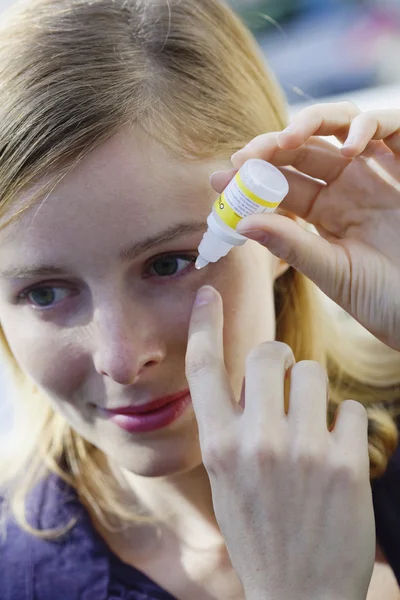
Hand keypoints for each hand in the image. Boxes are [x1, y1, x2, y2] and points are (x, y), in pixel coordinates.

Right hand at [186, 285, 374, 599]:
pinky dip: (346, 426)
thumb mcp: (226, 480)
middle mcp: (255, 442)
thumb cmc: (260, 533)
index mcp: (218, 446)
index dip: (205, 324)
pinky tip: (338, 457)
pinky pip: (350, 409)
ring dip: (314, 392)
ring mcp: (301, 451)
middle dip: (279, 360)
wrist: (299, 595)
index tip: (208, 293)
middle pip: (270, 352)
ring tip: (313, 428)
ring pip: (313, 372)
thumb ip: (231, 428)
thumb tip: (247, 381)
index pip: (205, 368)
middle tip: (285, 382)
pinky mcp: (345, 464)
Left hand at [212, 103, 399, 350]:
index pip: (282, 186)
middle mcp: (345, 187)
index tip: (220, 178)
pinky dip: (366, 126)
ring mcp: (375, 172)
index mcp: (323, 213)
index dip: (252, 178)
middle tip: (246, 155)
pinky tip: (348, 148)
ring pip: (337, 127)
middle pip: (302, 152)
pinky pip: (388, 126)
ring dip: (309, 125)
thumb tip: (243, 223)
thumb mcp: (333, 272)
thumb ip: (292, 246)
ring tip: (285, 141)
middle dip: (270, 148)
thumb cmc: (385, 297)